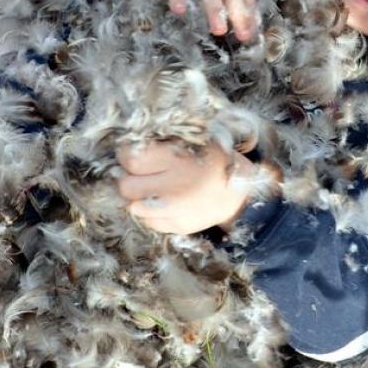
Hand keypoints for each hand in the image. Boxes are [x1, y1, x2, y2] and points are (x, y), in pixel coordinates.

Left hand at [116, 140, 254, 234]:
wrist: (241, 193)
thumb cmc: (213, 160)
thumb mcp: (195, 140)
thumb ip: (165, 140)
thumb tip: (129, 141)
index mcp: (177, 160)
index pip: (131, 159)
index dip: (126, 154)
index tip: (131, 152)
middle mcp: (174, 188)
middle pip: (127, 186)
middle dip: (128, 177)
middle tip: (139, 172)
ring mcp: (176, 211)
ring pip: (133, 207)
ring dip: (137, 197)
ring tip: (149, 188)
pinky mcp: (179, 227)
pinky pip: (149, 222)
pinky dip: (150, 212)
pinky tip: (163, 202)